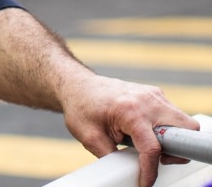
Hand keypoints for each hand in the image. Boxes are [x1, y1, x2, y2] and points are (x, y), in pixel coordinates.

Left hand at [59, 72, 199, 186]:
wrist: (77, 85)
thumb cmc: (80, 109)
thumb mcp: (90, 138)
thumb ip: (112, 157)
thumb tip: (127, 174)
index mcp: (129, 111)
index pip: (153, 148)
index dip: (151, 171)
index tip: (145, 183)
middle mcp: (147, 100)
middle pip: (185, 130)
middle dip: (176, 150)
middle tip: (156, 157)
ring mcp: (154, 95)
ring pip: (184, 123)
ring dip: (173, 138)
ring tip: (147, 143)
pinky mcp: (155, 95)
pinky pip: (173, 115)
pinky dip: (168, 128)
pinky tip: (147, 132)